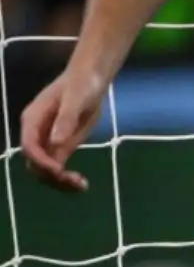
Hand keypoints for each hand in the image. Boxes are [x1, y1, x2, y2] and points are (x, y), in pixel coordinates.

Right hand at [20, 67, 108, 193]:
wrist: (91, 80)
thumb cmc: (82, 84)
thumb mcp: (76, 99)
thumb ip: (66, 119)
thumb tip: (55, 142)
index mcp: (33, 119)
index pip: (29, 147)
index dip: (42, 162)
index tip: (61, 171)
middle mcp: (36, 133)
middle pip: (34, 163)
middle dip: (51, 176)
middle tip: (77, 181)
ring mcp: (47, 141)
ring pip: (44, 170)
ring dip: (59, 182)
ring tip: (82, 186)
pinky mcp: (61, 146)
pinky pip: (57, 167)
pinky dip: (66, 179)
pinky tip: (82, 184)